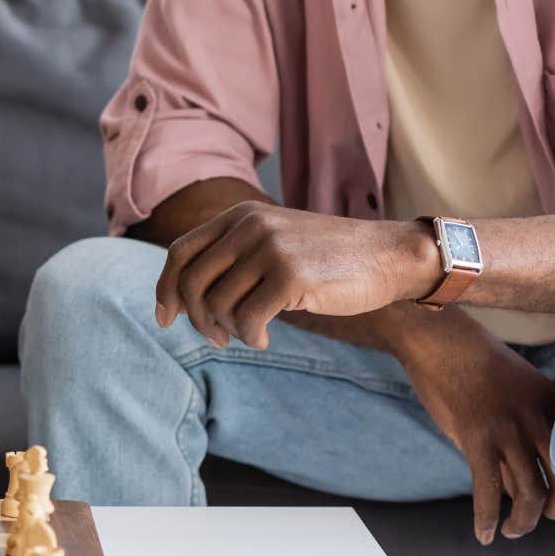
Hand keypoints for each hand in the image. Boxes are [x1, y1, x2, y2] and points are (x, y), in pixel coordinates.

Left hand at [155, 202, 435, 346]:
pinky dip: (250, 337)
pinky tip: (264, 340)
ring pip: (217, 303)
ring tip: (249, 336)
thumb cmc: (329, 258)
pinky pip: (247, 319)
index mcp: (240, 216)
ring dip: (227, 330)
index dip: (166, 288)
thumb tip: (187, 299)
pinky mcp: (290, 276)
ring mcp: (270, 249)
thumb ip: (235, 257)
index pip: (180, 252)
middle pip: (192, 282)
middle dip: (197, 318)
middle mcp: (249, 226)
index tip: (166, 318)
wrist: (389, 255)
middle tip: (216, 338)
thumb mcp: (275, 241)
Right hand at [397, 320, 554, 544]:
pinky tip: (484, 533)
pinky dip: (488, 518)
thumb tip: (524, 480)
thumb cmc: (473, 364)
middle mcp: (537, 419)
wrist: (438, 339)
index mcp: (553, 404)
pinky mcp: (475, 436)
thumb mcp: (517, 390)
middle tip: (542, 518)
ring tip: (512, 531)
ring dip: (522, 523)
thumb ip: (527, 429)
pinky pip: (488, 490)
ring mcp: (507, 428)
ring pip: (529, 494)